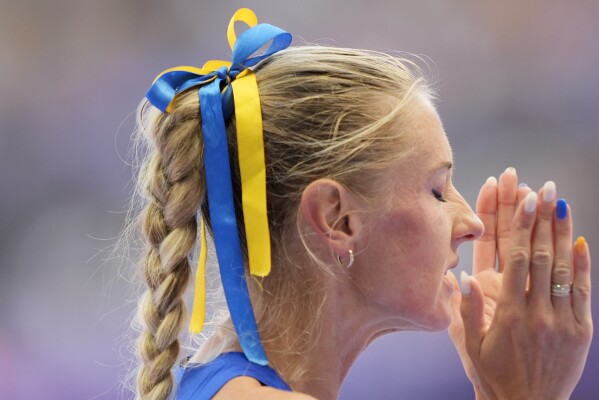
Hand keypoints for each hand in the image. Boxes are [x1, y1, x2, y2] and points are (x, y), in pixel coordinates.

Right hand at [459, 174, 592, 398]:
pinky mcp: (580, 330)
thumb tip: (461, 275)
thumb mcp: (469, 346)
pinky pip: (582, 291)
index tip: (524, 199)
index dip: (520, 226)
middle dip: (541, 219)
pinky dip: (580, 264)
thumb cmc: (493, 375)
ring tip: (561, 203)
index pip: (515, 260)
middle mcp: (537, 312)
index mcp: (508, 314)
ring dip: (561, 233)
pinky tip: (579, 240)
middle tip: (545, 189)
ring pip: (561, 268)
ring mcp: (562, 320)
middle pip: (540, 256)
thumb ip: (466, 310)